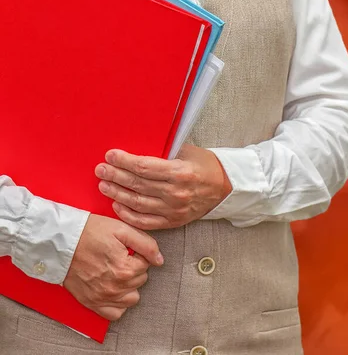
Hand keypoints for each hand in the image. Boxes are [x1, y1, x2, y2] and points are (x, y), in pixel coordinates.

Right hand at [63, 214, 163, 320]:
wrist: (60, 242)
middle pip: (141, 280)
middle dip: (134, 268)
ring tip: (117, 272)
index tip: (125, 249)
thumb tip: (160, 260)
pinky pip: (115, 313)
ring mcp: (103, 298)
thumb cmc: (90, 233)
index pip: (147, 265)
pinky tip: (113, 289)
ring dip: (129, 286)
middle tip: (119, 257)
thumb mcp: (122, 230)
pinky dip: (118, 303)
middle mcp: (115, 288)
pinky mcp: (92, 303)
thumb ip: (146, 245)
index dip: (138, 254)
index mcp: (125, 269)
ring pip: (132, 298)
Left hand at [94, 144, 231, 229]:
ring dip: (117, 194)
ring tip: (104, 185)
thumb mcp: (188, 152)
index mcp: (180, 172)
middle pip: (137, 184)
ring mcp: (173, 210)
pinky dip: (128, 214)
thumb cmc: (206, 166)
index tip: (111, 155)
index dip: (124, 161)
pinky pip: (145, 221)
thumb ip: (164, 152)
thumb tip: (136, 147)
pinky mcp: (173, 221)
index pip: (144, 167)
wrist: (225, 188)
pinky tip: (117, 205)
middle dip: (115, 176)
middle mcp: (176, 193)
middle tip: (101, 169)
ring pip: (137, 203)